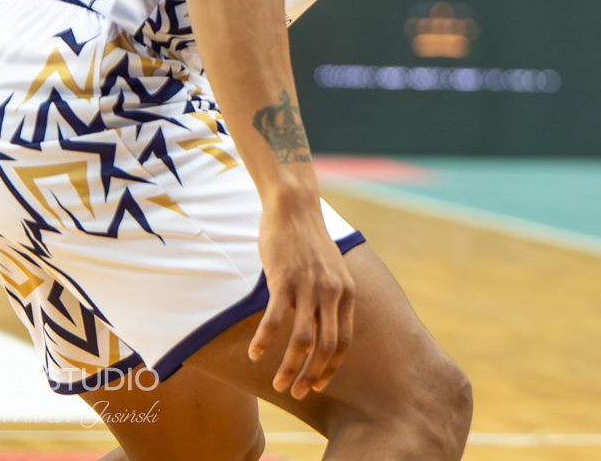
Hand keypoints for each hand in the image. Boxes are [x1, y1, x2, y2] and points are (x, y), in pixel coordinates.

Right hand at [249, 202, 354, 398]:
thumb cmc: (308, 243)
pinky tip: (255, 355)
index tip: (319, 384)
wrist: (295, 209)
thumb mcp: (329, 272)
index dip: (332, 367)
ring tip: (278, 384)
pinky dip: (265, 341)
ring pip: (303, 339)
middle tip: (297, 393)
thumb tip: (315, 334)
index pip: (344, 340)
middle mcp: (332, 292)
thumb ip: (327, 301)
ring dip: (290, 367)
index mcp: (346, 292)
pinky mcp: (285, 280)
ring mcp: (309, 287)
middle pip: (326, 346)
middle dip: (312, 375)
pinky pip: (275, 320)